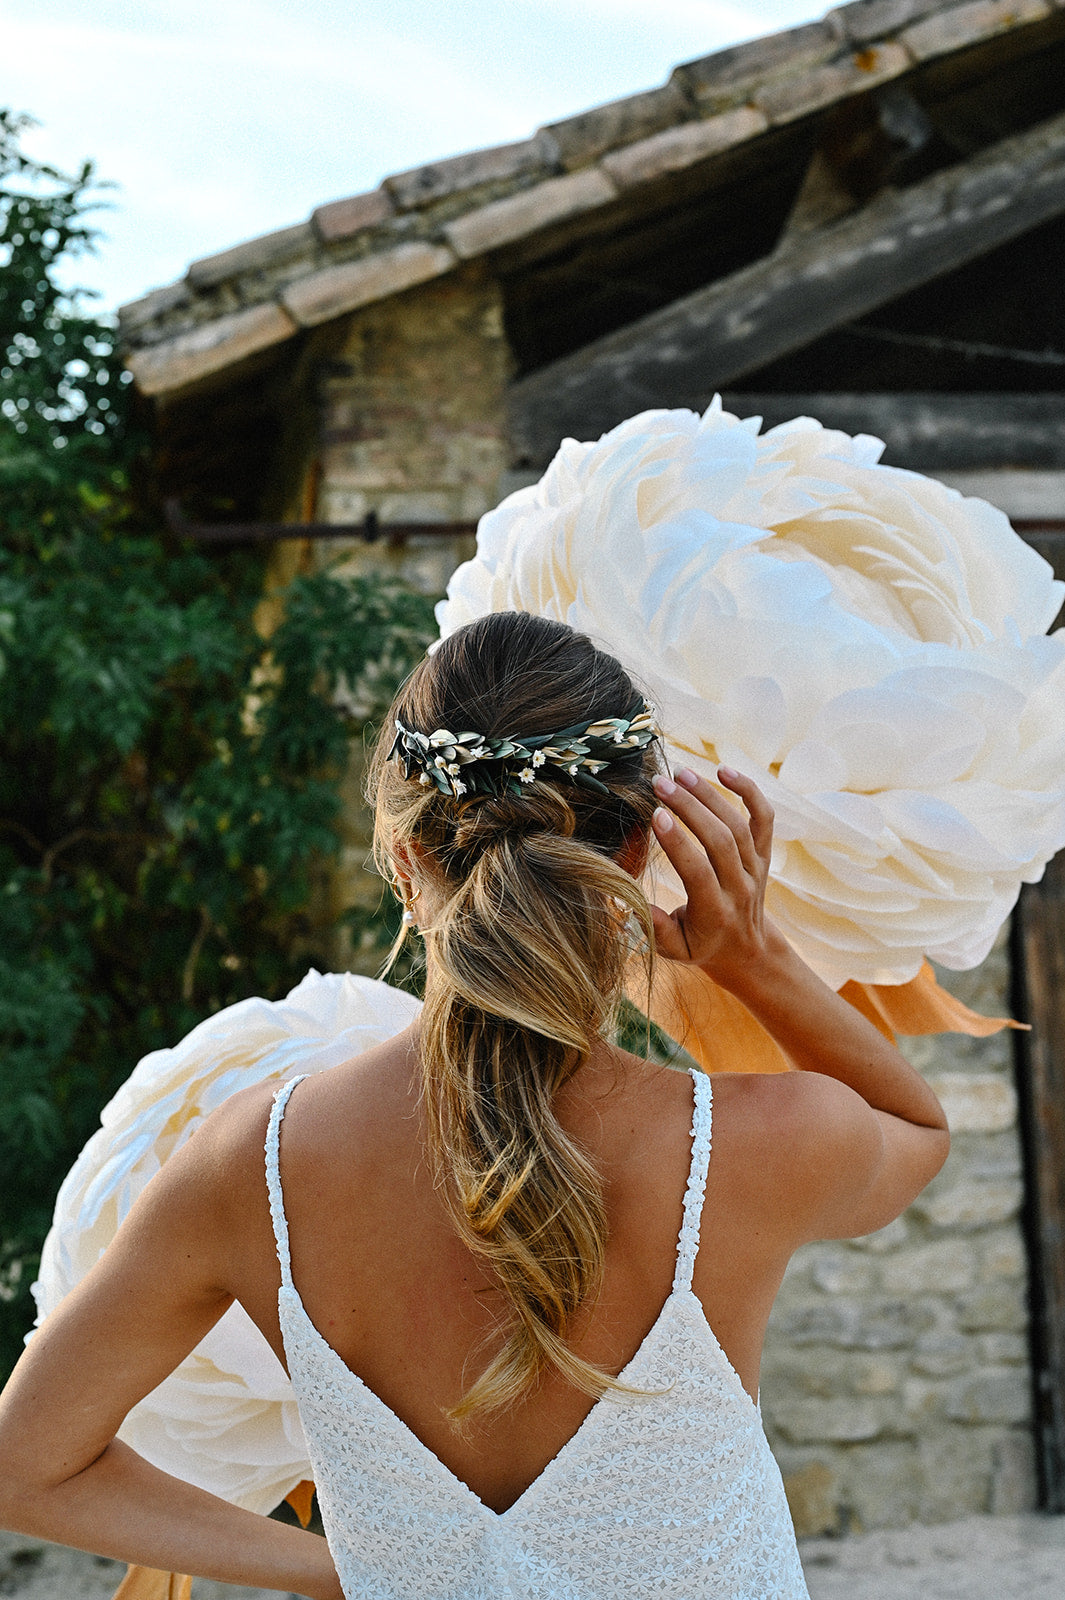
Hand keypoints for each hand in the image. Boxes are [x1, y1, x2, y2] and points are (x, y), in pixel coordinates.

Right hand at [649, 766, 775, 988]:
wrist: (747, 949)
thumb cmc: (700, 946)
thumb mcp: (674, 951)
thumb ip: (655, 929)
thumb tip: (633, 905)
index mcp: (714, 912)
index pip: (698, 871)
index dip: (677, 842)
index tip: (655, 813)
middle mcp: (740, 888)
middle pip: (720, 840)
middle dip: (690, 807)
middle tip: (660, 783)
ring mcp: (755, 868)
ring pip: (738, 824)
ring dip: (710, 794)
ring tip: (681, 773)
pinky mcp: (763, 854)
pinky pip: (763, 818)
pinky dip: (749, 791)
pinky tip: (724, 769)